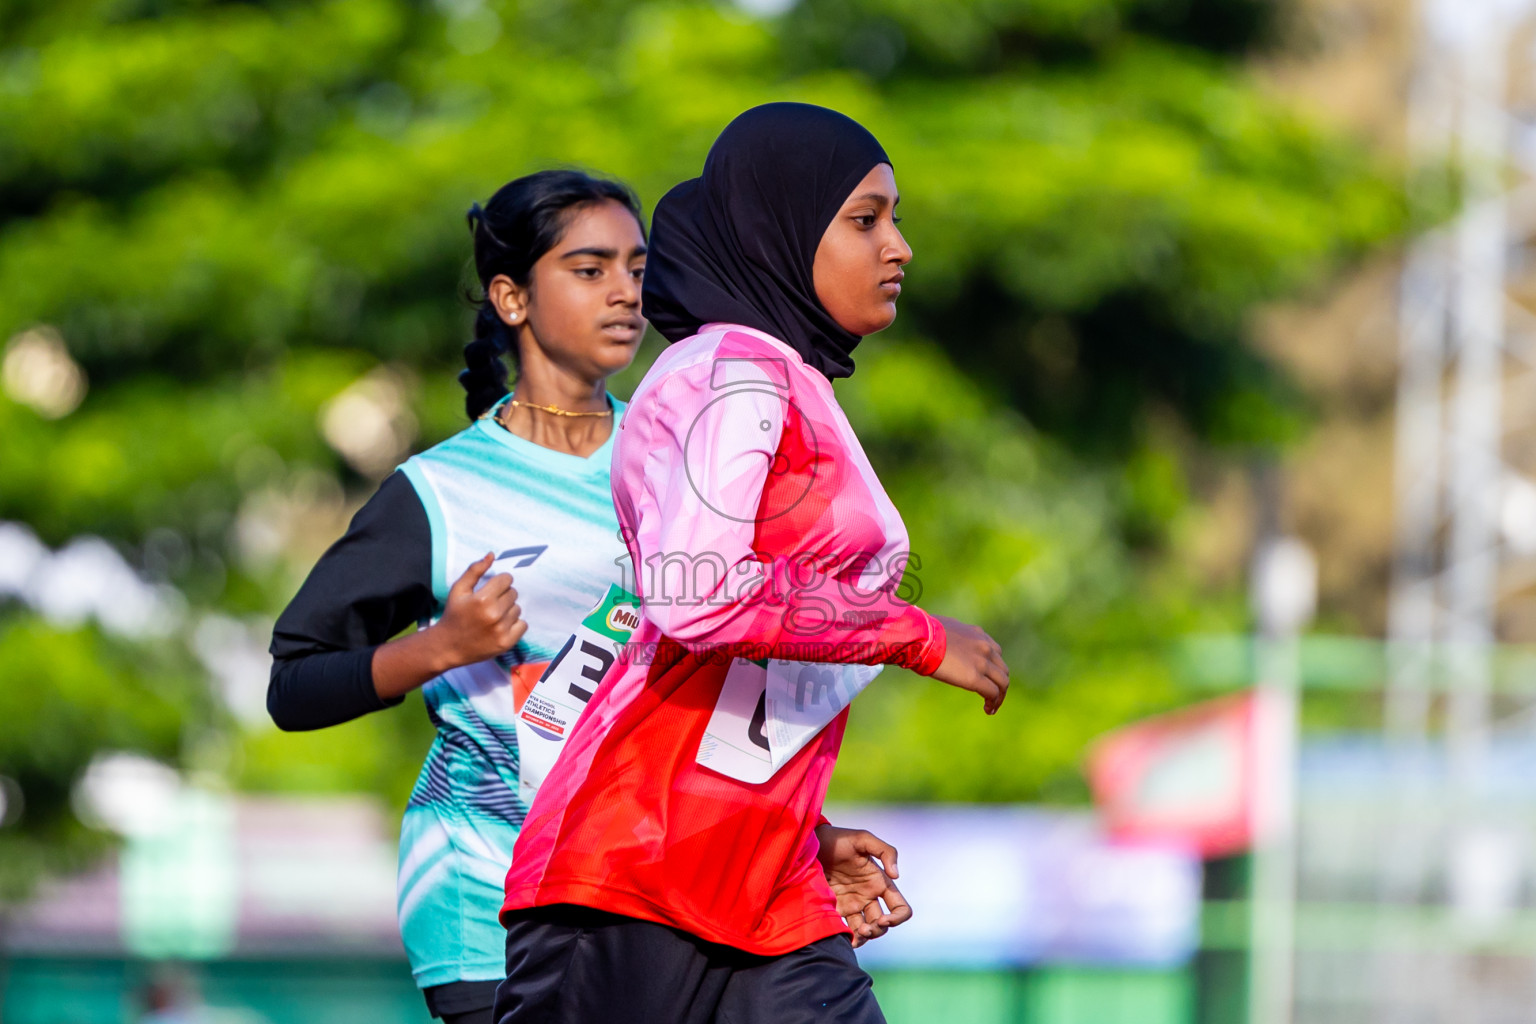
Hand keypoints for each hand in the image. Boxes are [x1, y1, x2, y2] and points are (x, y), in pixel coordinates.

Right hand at [433, 552, 526, 666]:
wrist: (448, 646)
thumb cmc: (453, 615)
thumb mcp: (458, 590)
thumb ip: (474, 570)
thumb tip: (492, 555)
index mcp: (482, 599)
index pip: (507, 580)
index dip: (499, 582)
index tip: (491, 589)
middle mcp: (494, 614)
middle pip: (513, 593)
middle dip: (503, 595)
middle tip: (490, 604)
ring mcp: (501, 630)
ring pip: (518, 609)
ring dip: (508, 610)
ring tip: (493, 616)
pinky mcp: (506, 643)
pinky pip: (523, 625)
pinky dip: (515, 624)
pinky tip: (501, 626)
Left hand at [815, 824, 911, 947]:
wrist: (811, 844)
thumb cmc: (838, 839)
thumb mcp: (863, 839)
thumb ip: (885, 851)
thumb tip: (896, 875)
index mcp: (879, 882)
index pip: (900, 907)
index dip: (897, 918)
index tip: (883, 919)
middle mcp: (869, 896)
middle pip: (882, 924)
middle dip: (877, 931)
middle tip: (864, 929)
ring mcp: (853, 903)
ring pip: (866, 930)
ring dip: (864, 937)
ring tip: (854, 936)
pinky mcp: (836, 908)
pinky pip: (846, 928)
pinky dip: (848, 937)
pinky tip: (843, 938)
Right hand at [929, 614, 1008, 714]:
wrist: (920, 638)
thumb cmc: (923, 633)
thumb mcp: (943, 630)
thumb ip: (950, 637)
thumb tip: (941, 641)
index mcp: (977, 634)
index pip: (996, 652)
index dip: (993, 668)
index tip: (986, 678)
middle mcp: (985, 647)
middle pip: (1003, 669)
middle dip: (999, 684)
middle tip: (992, 696)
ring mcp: (982, 662)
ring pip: (1002, 683)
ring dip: (999, 696)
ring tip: (991, 707)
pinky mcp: (974, 678)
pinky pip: (992, 693)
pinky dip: (993, 703)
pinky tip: (987, 710)